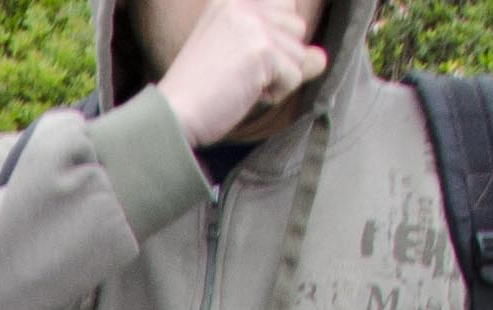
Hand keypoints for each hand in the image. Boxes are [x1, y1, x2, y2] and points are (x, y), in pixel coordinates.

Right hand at [159, 0, 328, 148]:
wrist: (173, 114)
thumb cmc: (200, 93)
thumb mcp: (243, 62)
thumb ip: (284, 51)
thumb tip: (320, 58)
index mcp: (232, 1)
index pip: (286, 6)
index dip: (276, 38)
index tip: (247, 57)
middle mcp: (243, 4)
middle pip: (296, 28)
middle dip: (279, 58)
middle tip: (241, 74)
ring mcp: (253, 25)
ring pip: (299, 54)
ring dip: (278, 78)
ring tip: (242, 84)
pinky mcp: (262, 49)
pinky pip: (295, 76)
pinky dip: (275, 94)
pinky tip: (245, 94)